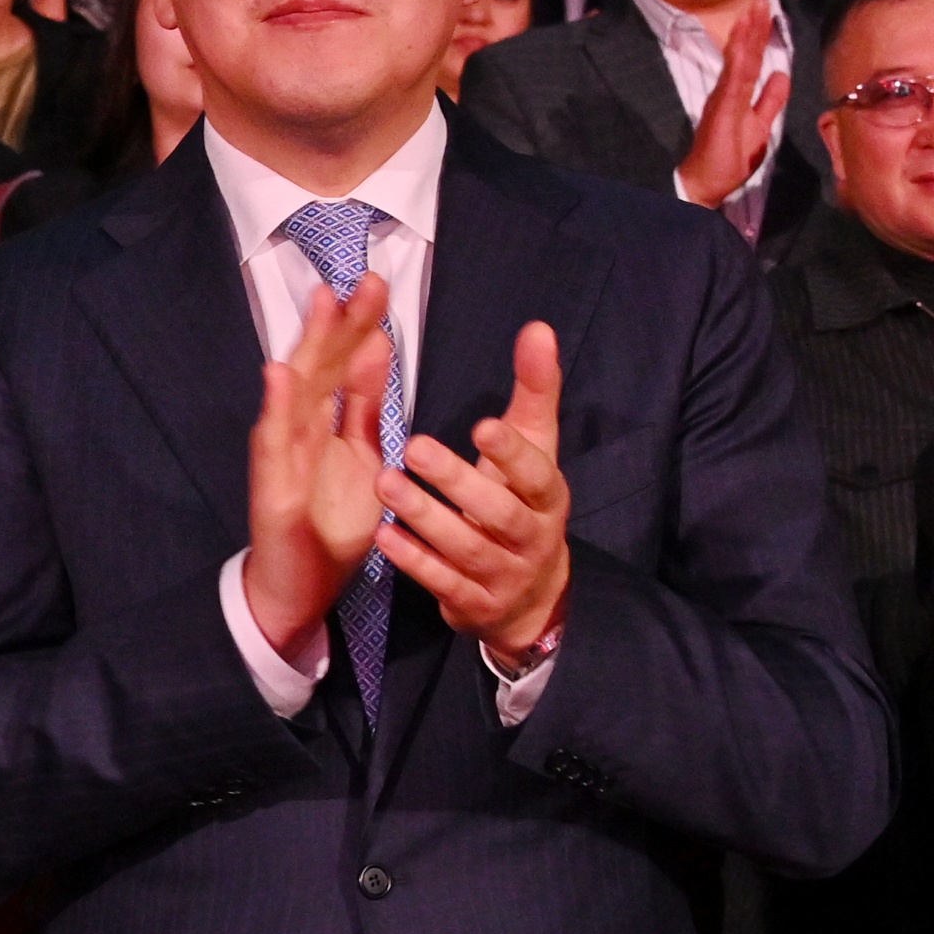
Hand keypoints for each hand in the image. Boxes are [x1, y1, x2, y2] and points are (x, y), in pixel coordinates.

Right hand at [240, 273, 394, 658]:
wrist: (300, 589)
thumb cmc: (329, 525)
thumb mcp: (364, 459)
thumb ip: (367, 407)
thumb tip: (377, 347)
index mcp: (327, 420)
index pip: (344, 361)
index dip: (360, 323)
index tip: (379, 283)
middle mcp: (301, 427)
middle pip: (321, 363)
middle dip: (341, 321)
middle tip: (365, 279)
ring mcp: (281, 452)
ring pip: (295, 390)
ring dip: (308, 345)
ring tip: (322, 301)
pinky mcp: (271, 484)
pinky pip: (272, 440)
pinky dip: (275, 406)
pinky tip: (280, 373)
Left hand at [386, 319, 573, 662]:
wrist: (532, 595)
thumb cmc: (525, 502)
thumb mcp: (535, 449)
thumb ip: (534, 391)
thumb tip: (538, 328)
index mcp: (549, 497)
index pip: (537, 474)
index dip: (512, 453)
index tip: (482, 425)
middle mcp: (532, 539)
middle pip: (499, 513)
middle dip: (457, 481)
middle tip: (413, 446)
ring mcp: (504, 577)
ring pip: (466, 550)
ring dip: (425, 517)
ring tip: (386, 482)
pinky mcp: (474, 605)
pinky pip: (443, 583)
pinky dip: (413, 561)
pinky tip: (384, 534)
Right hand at [675, 1, 784, 209]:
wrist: (703, 185)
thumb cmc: (726, 159)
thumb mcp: (759, 127)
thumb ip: (769, 101)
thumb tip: (782, 75)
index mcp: (737, 94)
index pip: (751, 59)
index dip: (760, 35)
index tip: (767, 10)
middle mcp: (728, 91)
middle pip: (744, 54)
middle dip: (755, 26)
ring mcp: (724, 98)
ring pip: (738, 60)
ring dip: (747, 34)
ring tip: (754, 9)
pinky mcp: (721, 108)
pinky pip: (732, 78)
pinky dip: (737, 56)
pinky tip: (741, 37)